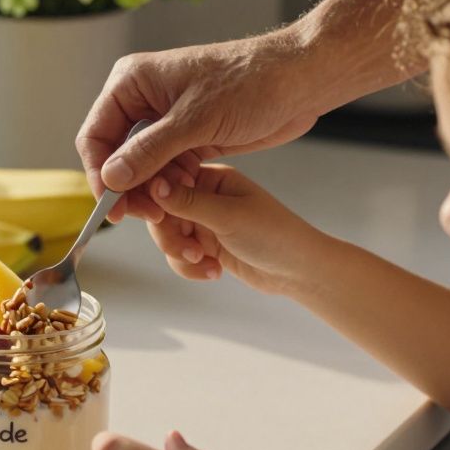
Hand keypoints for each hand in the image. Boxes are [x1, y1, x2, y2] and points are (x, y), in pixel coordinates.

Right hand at [75, 36, 320, 223]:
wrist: (299, 81)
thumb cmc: (250, 82)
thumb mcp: (195, 120)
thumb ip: (149, 152)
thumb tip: (111, 178)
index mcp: (133, 82)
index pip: (96, 134)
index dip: (99, 173)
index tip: (111, 205)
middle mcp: (143, 101)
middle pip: (116, 155)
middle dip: (127, 187)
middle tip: (142, 216)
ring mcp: (166, 121)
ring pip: (141, 168)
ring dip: (151, 192)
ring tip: (166, 212)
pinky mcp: (188, 138)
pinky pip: (166, 171)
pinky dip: (171, 188)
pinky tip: (183, 199)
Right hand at [144, 164, 328, 295]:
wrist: (299, 271)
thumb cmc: (275, 235)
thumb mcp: (229, 216)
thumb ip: (188, 202)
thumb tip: (154, 184)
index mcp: (210, 178)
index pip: (165, 178)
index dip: (151, 196)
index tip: (150, 215)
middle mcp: (203, 197)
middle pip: (159, 211)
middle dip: (169, 235)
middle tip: (188, 250)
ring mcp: (203, 222)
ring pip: (166, 236)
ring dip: (181, 254)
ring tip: (205, 262)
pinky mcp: (205, 245)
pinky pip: (178, 256)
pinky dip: (190, 266)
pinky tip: (213, 270)